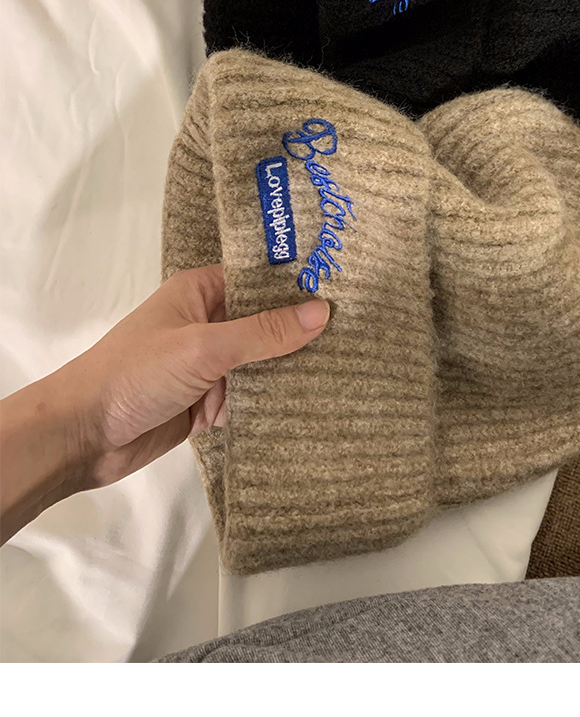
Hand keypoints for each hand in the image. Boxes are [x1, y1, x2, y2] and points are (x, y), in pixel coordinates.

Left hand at [0, 266, 328, 542]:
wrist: (81, 437)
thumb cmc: (135, 375)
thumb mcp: (204, 348)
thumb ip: (263, 333)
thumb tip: (322, 311)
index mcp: (199, 292)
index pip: (260, 279)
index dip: (299, 284)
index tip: (349, 288)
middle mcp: (206, 323)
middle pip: (265, 322)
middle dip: (300, 332)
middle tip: (360, 335)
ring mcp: (206, 365)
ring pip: (261, 363)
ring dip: (287, 373)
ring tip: (347, 371)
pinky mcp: (205, 403)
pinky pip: (249, 398)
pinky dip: (270, 404)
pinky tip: (310, 407)